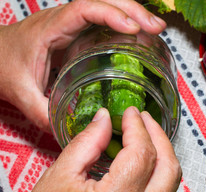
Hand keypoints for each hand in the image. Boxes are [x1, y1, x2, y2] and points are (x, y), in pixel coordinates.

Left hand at [0, 0, 165, 131]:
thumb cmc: (2, 64)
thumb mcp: (21, 92)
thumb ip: (43, 113)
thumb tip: (70, 130)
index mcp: (51, 28)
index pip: (85, 9)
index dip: (111, 15)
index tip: (133, 29)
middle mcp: (65, 20)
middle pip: (104, 0)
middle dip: (133, 10)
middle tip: (156, 27)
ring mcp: (73, 24)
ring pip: (107, 5)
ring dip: (133, 13)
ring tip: (155, 29)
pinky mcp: (78, 32)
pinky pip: (105, 21)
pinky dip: (125, 24)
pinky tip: (139, 37)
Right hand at [9, 106, 181, 191]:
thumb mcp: (58, 178)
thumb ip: (87, 143)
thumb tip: (105, 119)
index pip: (141, 153)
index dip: (138, 127)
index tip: (130, 113)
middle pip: (168, 167)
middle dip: (159, 137)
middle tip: (144, 120)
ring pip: (170, 184)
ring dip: (161, 155)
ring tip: (145, 137)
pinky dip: (156, 175)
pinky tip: (142, 164)